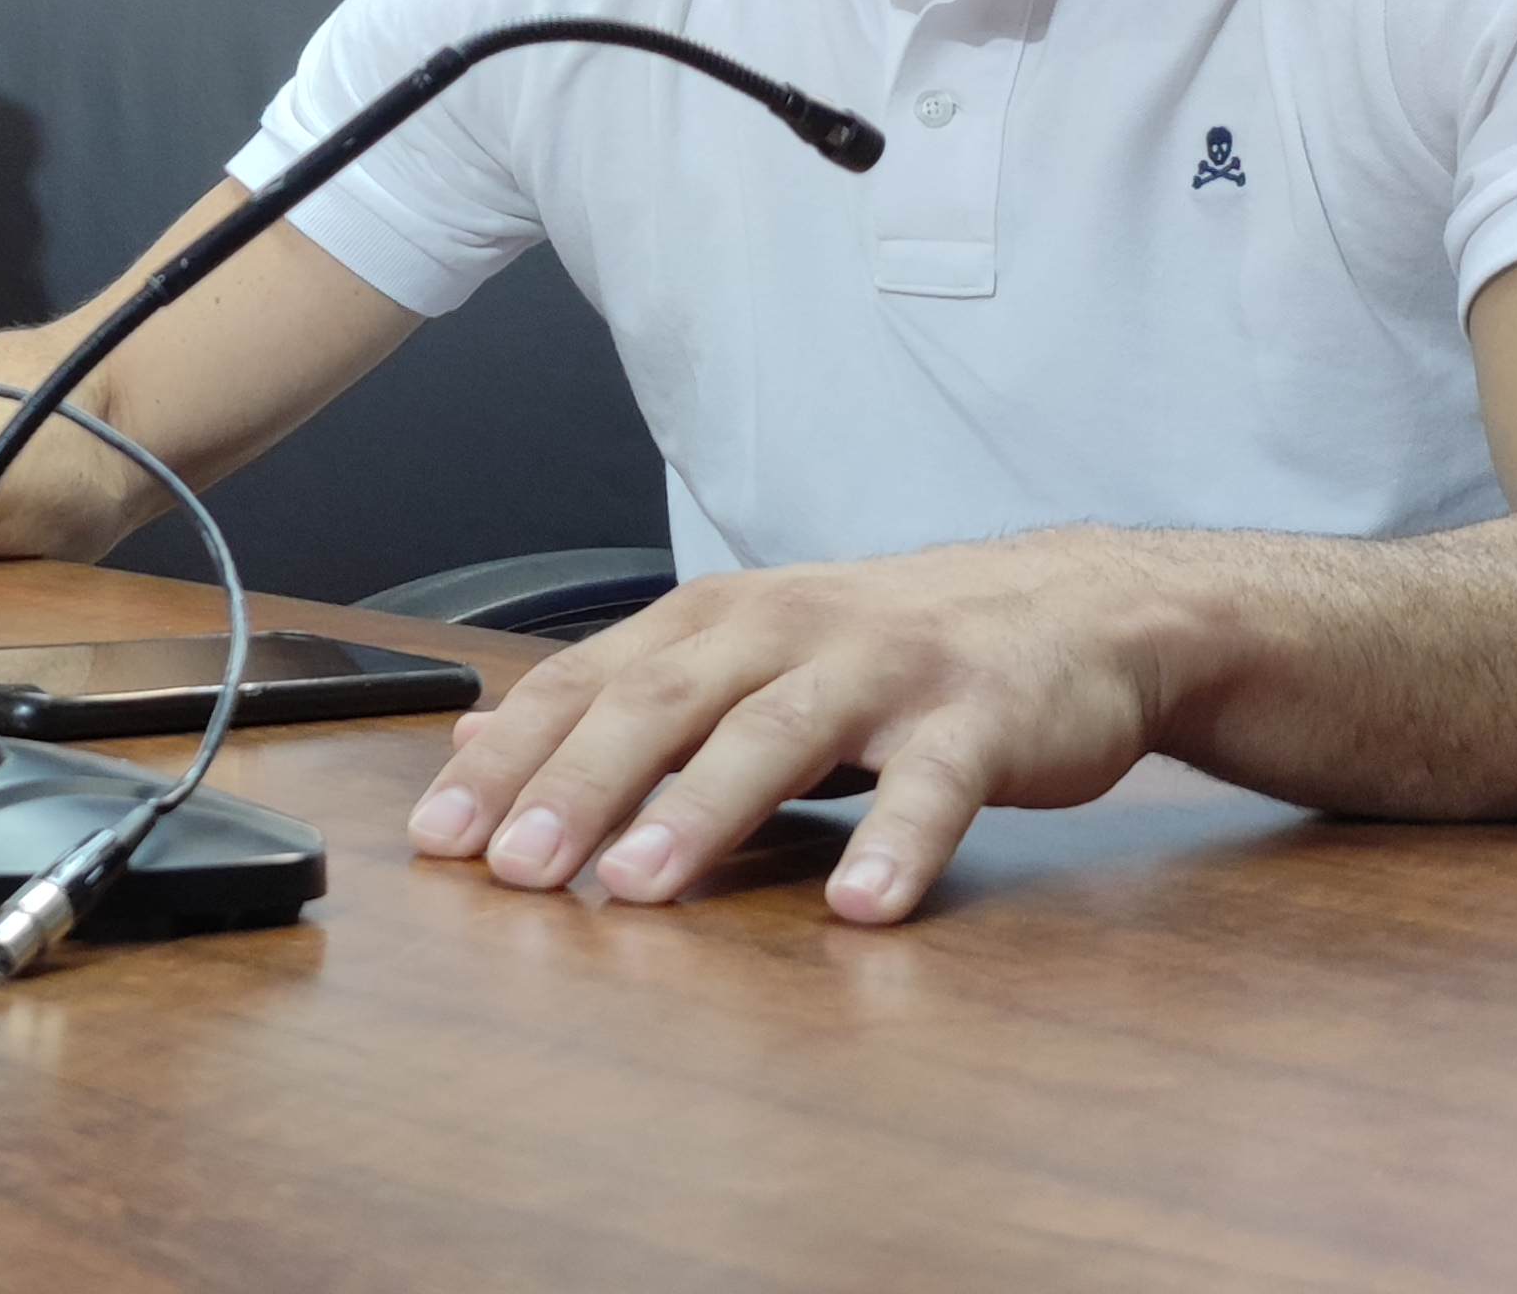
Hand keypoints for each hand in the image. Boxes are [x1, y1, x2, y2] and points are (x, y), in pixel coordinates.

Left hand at [403, 531, 1185, 924]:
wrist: (1077, 608)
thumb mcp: (739, 656)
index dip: (510, 760)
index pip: (585, 685)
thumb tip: (471, 740)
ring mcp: (884, 669)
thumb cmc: (886, 650)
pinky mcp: (981, 717)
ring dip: (703, 810)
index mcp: (713, 620)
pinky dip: (897, 843)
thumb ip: (614, 699)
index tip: (439, 838)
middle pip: (661, 704)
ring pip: (777, 735)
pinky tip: (860, 908)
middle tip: (514, 871)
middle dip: (578, 787)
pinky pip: (935, 785)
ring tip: (640, 887)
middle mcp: (784, 629)